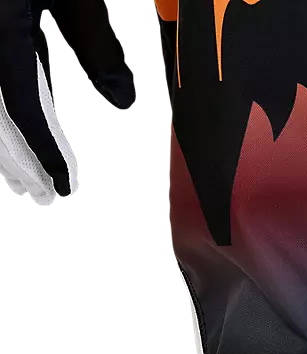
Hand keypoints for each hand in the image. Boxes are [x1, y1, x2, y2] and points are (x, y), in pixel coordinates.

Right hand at [0, 0, 134, 205]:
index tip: (65, 189)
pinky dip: (3, 109)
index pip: (21, 107)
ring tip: (22, 180)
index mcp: (0, 32)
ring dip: (1, 143)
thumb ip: (96, 44)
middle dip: (16, 159)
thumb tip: (123, 103)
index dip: (44, 153)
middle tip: (41, 197)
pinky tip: (15, 130)